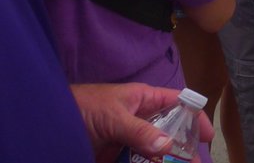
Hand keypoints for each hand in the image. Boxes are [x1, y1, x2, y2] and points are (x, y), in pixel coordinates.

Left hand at [71, 83, 214, 162]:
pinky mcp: (115, 157)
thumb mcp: (113, 116)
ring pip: (154, 152)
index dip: (195, 117)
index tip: (207, 137)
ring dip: (164, 162)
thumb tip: (168, 146)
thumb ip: (139, 131)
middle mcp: (141, 119)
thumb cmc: (81, 108)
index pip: (179, 103)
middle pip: (170, 133)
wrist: (45, 124)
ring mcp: (128, 140)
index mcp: (145, 100)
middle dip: (183, 148)